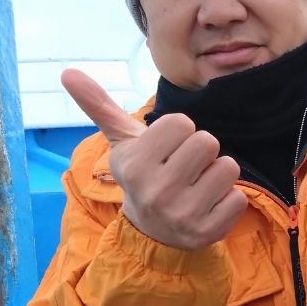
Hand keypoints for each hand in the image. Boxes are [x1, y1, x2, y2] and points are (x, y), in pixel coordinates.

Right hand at [62, 69, 246, 248]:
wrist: (153, 232)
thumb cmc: (143, 175)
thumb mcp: (122, 142)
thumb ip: (100, 106)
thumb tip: (68, 73)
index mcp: (135, 165)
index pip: (183, 123)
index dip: (180, 132)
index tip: (168, 149)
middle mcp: (157, 192)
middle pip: (208, 142)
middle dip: (201, 151)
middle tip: (185, 167)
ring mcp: (183, 216)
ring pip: (228, 167)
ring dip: (217, 173)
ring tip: (197, 185)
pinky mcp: (208, 233)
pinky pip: (238, 198)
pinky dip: (229, 199)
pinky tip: (208, 205)